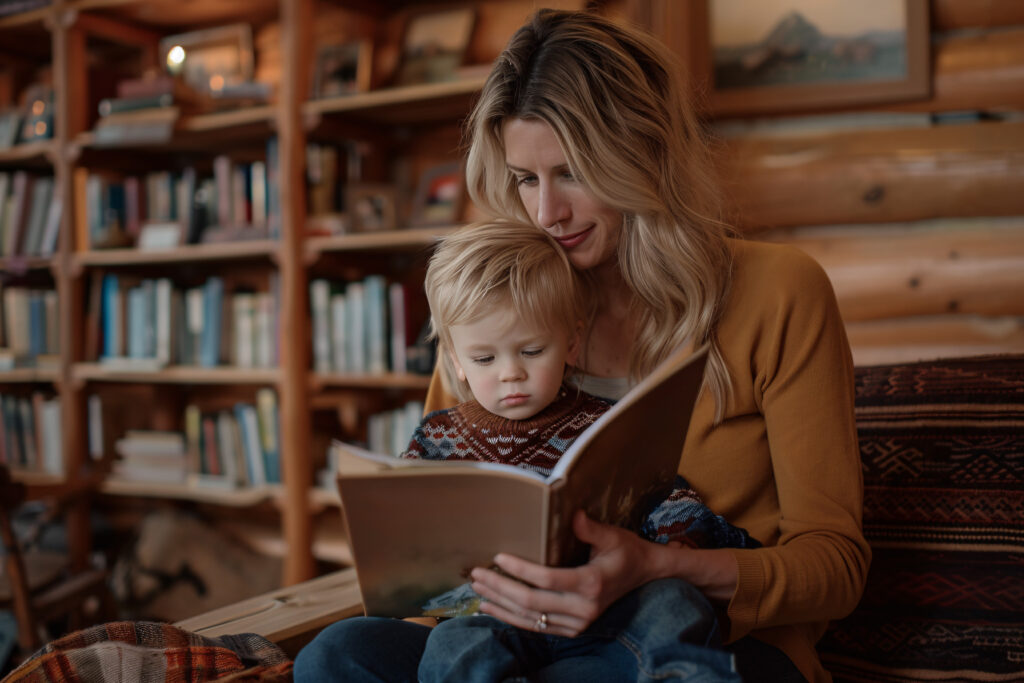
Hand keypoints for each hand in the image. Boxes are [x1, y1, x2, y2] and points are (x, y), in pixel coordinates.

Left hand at [469, 510, 663, 636]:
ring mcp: (578, 623)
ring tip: (478, 590)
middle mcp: (584, 609)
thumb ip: (590, 528)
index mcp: (592, 583)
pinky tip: (492, 608)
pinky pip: (537, 627)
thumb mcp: (612, 535)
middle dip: (501, 588)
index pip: (547, 579)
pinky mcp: (573, 629)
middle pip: (533, 603)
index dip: (520, 569)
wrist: (645, 574)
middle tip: (476, 574)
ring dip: (501, 605)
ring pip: (531, 619)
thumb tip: (572, 513)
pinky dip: (512, 618)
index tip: (497, 557)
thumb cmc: (626, 550)